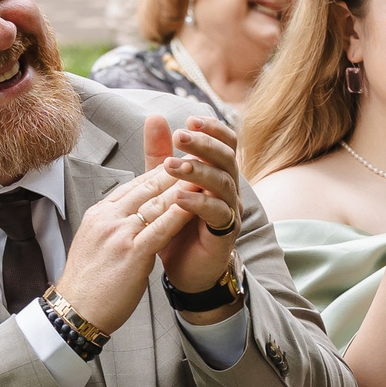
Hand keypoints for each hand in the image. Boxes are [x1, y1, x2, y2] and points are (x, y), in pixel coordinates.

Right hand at [53, 165, 194, 334]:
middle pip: (146, 187)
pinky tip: (195, 203)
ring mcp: (119, 234)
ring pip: (156, 203)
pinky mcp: (132, 253)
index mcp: (99, 214)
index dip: (157, 173)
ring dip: (182, 187)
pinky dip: (180, 213)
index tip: (176, 164)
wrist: (75, 310)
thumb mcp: (95, 243)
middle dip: (173, 172)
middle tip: (196, 159)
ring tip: (202, 174)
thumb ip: (113, 226)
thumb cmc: (88, 283)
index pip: (132, 186)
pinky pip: (161, 228)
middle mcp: (108, 218)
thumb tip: (130, 216)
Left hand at [146, 113, 242, 304]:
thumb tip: (155, 116)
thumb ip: (160, 153)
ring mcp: (230, 211)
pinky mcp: (225, 234)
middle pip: (227, 158)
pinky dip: (198, 203)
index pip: (226, 143)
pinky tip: (178, 197)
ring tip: (172, 165)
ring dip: (198, 172)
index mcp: (218, 174)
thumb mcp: (164, 184)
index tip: (190, 121)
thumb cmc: (177, 224)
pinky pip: (217, 214)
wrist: (185, 269)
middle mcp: (229, 190)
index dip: (213, 129)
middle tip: (180, 137)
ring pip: (224, 184)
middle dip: (204, 145)